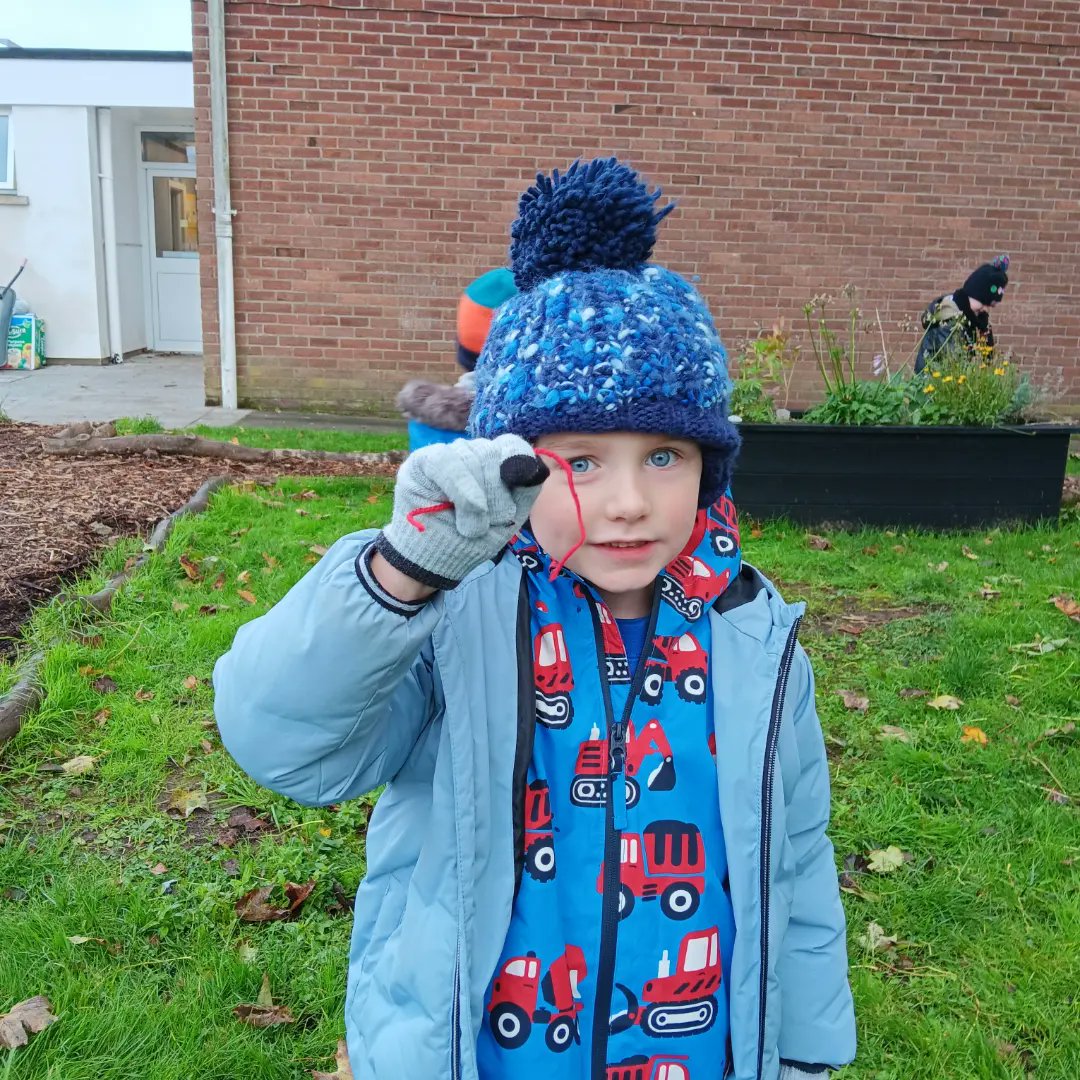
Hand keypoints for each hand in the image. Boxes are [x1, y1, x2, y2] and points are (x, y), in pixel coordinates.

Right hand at [374, 434, 548, 589]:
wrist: (438, 562)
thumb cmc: (473, 540)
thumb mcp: (509, 518)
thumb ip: (525, 489)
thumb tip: (533, 464)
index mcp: (494, 462)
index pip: (512, 445)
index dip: (517, 465)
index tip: (515, 493)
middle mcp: (470, 452)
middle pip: (492, 454)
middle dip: (495, 495)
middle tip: (487, 524)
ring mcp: (445, 455)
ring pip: (471, 458)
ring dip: (477, 500)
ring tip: (471, 527)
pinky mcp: (420, 461)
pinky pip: (445, 462)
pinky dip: (461, 489)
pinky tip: (465, 512)